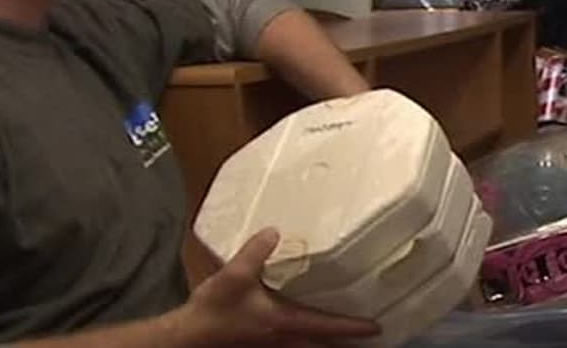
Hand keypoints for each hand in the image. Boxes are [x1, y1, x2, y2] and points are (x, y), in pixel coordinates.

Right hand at [167, 228, 380, 347]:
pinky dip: (308, 339)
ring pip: (309, 346)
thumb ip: (255, 252)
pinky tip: (307, 330)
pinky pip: (294, 343)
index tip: (377, 326)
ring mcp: (273, 343)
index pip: (327, 326)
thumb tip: (275, 230)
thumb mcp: (234, 276)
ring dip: (327, 341)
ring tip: (346, 335)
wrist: (189, 336)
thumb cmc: (213, 310)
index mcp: (284, 322)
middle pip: (324, 344)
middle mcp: (283, 337)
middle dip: (346, 340)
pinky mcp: (262, 342)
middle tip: (368, 334)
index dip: (353, 326)